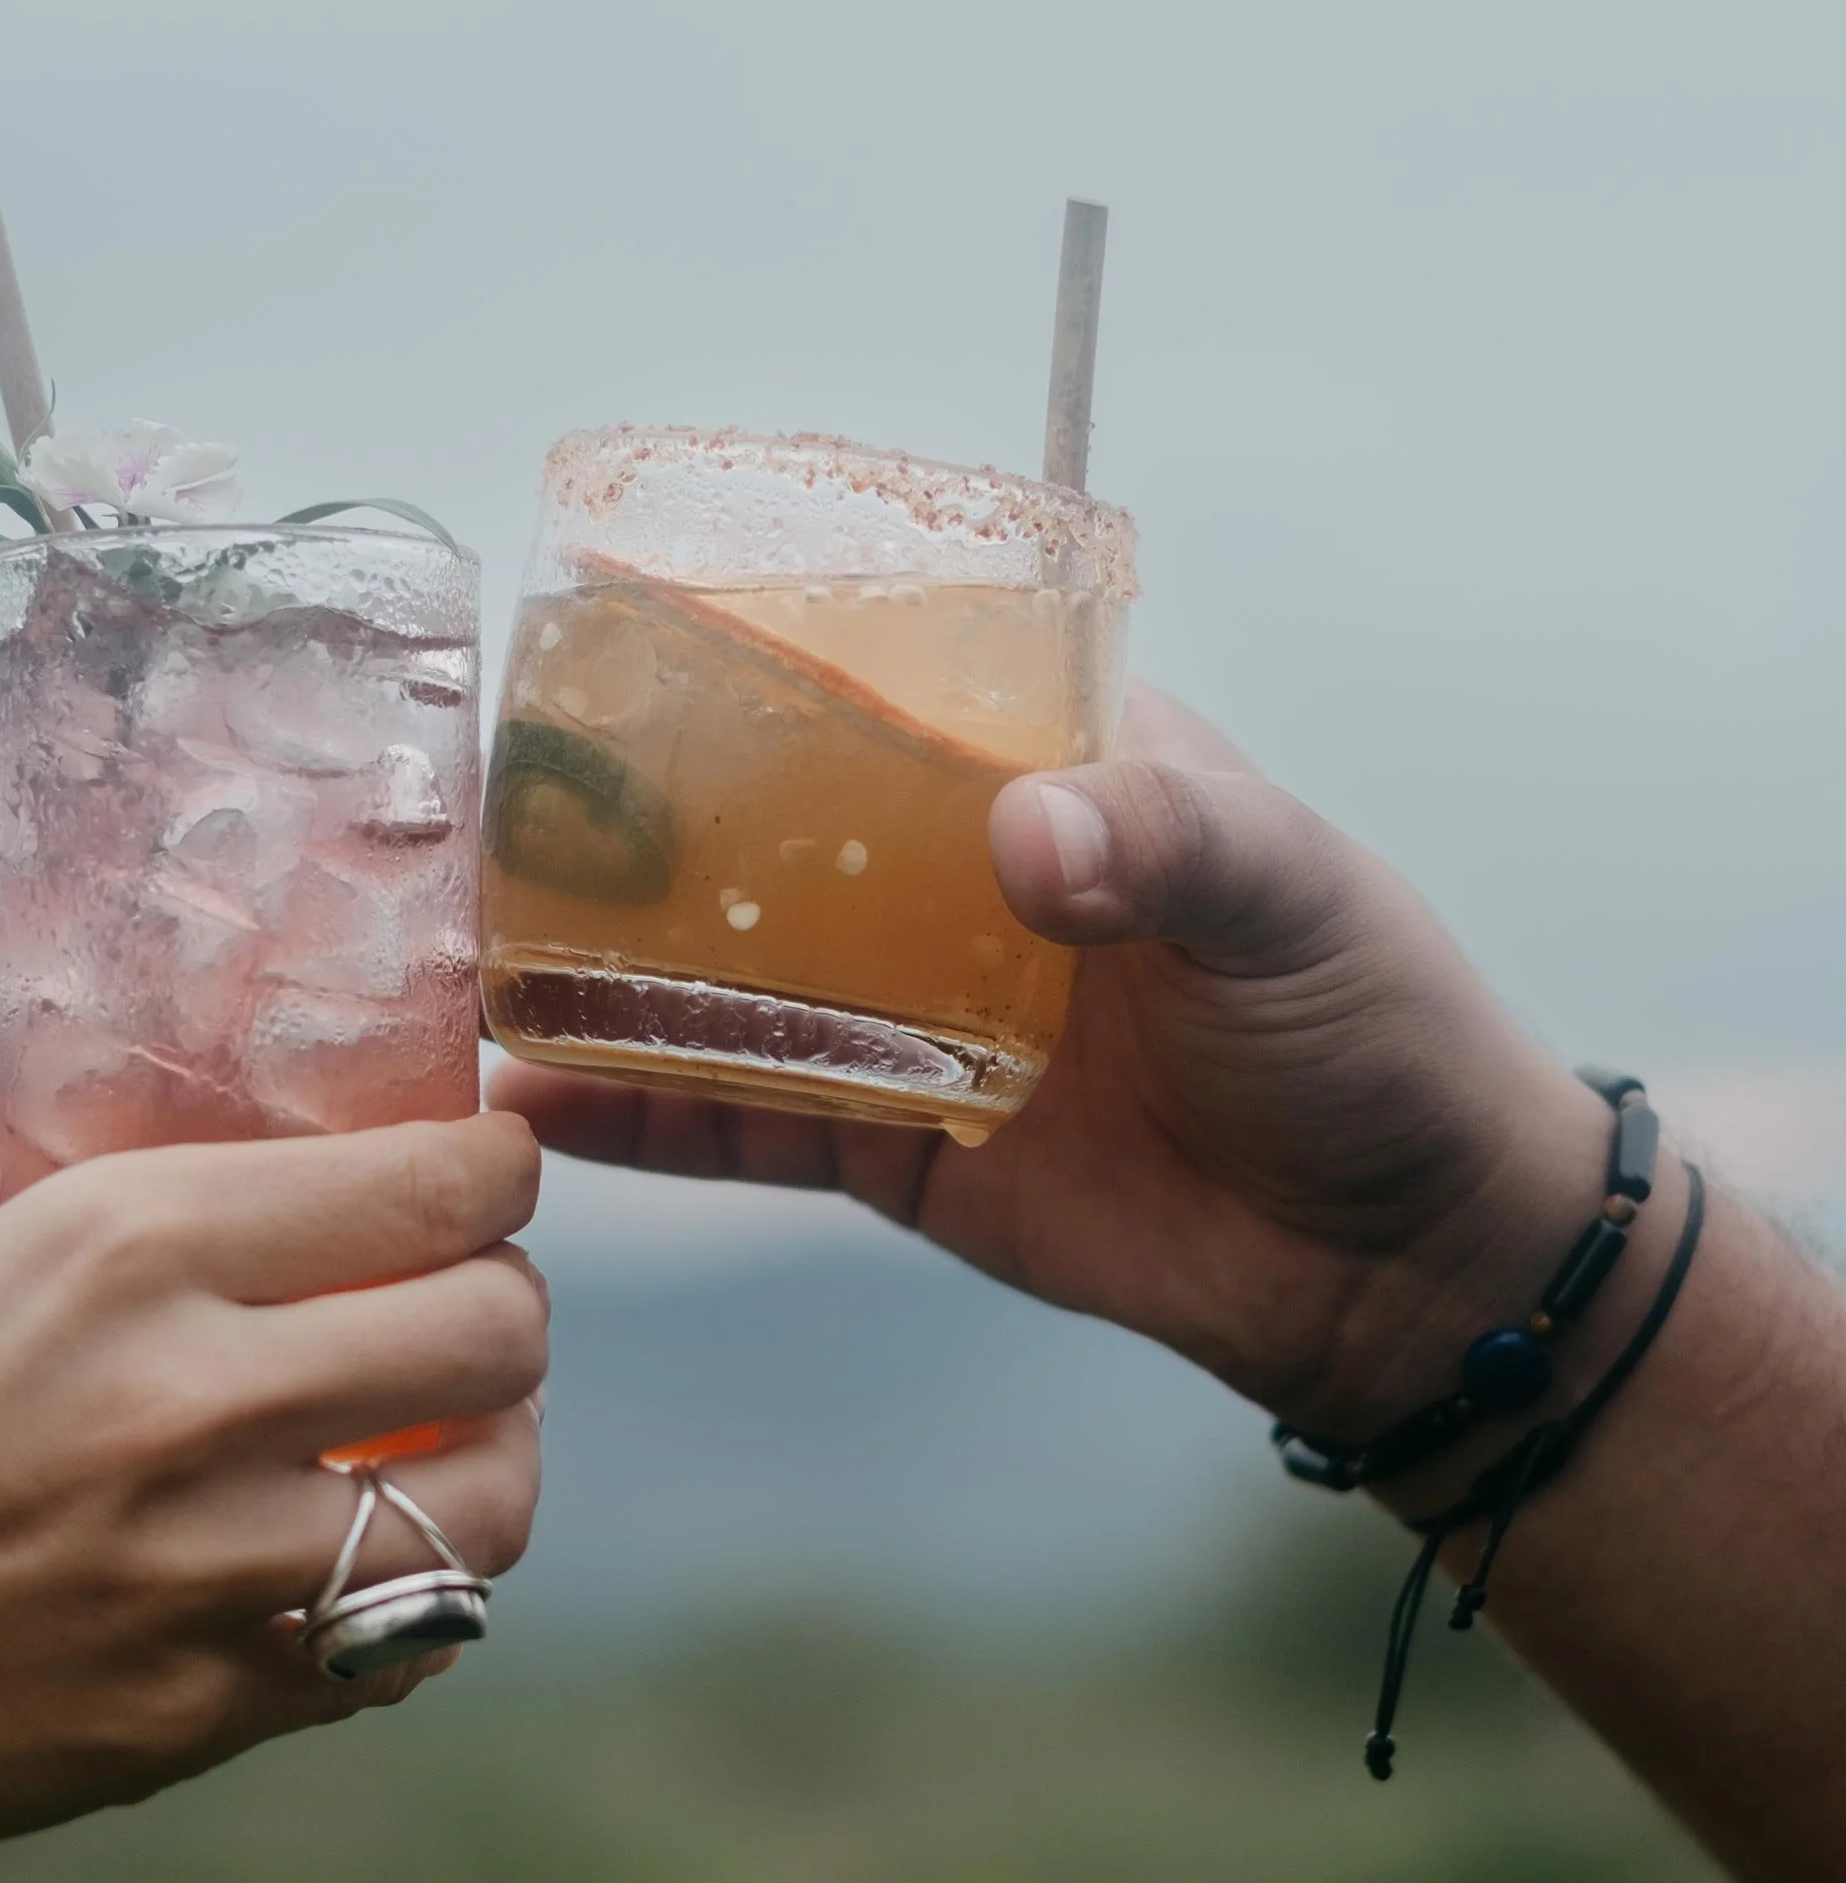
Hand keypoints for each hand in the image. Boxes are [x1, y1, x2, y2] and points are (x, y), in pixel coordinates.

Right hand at [0, 1113, 548, 1861]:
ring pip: (493, 1504)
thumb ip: (112, 1247)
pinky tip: (352, 1575)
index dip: (494, 1171)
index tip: (489, 1175)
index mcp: (124, 1244)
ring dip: (491, 1463)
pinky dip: (405, 1603)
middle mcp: (190, 1395)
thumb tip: (250, 1225)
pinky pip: (397, 1646)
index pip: (439, 1182)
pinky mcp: (197, 1712)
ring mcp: (207, 1571)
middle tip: (462, 1314)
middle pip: (499, 1330)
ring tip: (442, 1451)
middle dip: (501, 1309)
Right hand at [490, 689, 1605, 1441]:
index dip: (772, 646)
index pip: (892, 674)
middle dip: (644, 812)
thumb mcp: (1291, 898)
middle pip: (771, 824)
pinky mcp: (897, 1144)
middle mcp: (961, 876)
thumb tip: (1027, 839)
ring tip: (478, 942)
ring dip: (611, 964)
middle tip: (505, 794)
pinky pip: (744, 1118)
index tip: (633, 618)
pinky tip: (539, 1099)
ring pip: (729, 972)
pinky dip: (642, 1113)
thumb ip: (1165, 845)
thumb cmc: (1376, 1034)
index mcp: (1056, 765)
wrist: (1404, 1265)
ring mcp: (915, 1013)